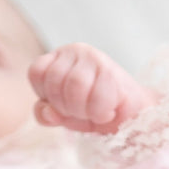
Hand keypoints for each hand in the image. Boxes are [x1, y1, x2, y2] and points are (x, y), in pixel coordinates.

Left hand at [28, 44, 156, 134]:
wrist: (132, 118)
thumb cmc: (95, 112)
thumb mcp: (64, 116)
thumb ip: (47, 113)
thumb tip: (47, 112)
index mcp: (59, 58)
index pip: (36, 72)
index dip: (46, 95)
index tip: (63, 105)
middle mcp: (75, 51)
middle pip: (55, 82)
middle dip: (66, 107)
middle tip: (83, 112)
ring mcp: (95, 58)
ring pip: (75, 87)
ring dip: (84, 111)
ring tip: (95, 112)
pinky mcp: (112, 72)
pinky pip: (96, 99)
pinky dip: (100, 114)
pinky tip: (108, 112)